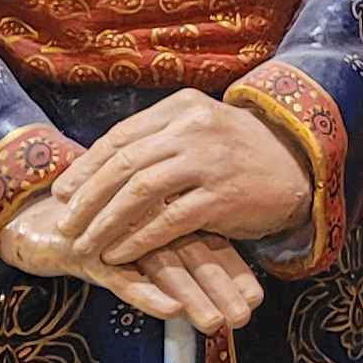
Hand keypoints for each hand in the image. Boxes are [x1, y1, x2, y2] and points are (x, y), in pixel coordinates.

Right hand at [0, 201, 264, 331]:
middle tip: (244, 316)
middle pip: (192, 252)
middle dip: (221, 288)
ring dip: (192, 295)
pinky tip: (171, 310)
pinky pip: (124, 276)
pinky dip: (148, 292)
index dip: (233, 269)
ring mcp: (119, 235)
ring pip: (163, 266)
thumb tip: (227, 290)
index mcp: (165, 212)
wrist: (40, 223)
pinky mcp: (91, 253)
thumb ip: (182, 253)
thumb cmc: (103, 235)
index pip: (207, 241)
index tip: (256, 298)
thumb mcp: (145, 244)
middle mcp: (148, 219)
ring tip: (216, 322)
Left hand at [44, 91, 312, 272]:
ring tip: (85, 244)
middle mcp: (192, 129)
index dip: (87, 167)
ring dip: (105, 221)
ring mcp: (208, 161)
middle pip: (123, 164)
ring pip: (140, 192)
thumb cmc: (242, 152)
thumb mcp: (201, 128)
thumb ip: (160, 138)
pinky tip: (120, 254)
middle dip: (87, 197)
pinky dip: (139, 238)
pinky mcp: (223, 196)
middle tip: (64, 223)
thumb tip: (104, 162)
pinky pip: (169, 220)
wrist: (299, 165)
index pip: (120, 137)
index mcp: (181, 108)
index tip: (63, 191)